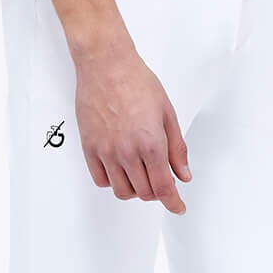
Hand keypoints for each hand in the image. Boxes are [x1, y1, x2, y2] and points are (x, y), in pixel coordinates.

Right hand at [76, 44, 192, 211]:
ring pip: (122, 191)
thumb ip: (176, 148)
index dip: (173, 203)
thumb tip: (183, 175)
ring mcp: (105, 151)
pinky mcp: (89, 148)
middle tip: (162, 179)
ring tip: (141, 173)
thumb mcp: (167, 113)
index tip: (178, 208)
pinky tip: (121, 168)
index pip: (163, 188)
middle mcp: (127, 152)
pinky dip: (113, 181)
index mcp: (151, 143)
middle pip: (144, 192)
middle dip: (157, 192)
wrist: (105, 65)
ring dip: (135, 189)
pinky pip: (101, 180)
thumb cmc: (137, 82)